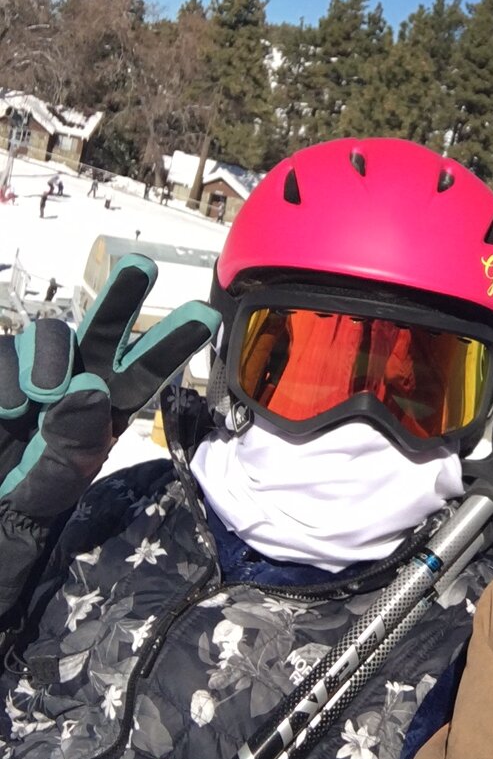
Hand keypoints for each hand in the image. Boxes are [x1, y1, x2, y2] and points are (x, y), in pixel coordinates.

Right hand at [0, 255, 219, 518]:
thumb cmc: (33, 491)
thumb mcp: (60, 480)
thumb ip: (76, 440)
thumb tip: (85, 386)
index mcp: (110, 403)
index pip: (148, 367)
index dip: (175, 341)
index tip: (205, 314)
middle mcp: (78, 376)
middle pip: (107, 326)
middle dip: (124, 294)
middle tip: (143, 267)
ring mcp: (36, 369)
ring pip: (51, 335)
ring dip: (47, 364)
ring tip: (39, 401)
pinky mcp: (2, 367)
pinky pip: (5, 354)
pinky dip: (5, 382)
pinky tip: (6, 412)